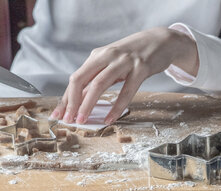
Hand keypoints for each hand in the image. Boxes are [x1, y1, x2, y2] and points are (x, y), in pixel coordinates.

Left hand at [51, 27, 198, 124]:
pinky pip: (126, 91)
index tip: (59, 115)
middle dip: (71, 102)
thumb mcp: (112, 63)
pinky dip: (116, 107)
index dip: (65, 98)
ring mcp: (123, 62)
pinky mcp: (140, 68)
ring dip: (88, 105)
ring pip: (99, 84)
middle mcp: (107, 56)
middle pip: (80, 79)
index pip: (75, 79)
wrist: (161, 40)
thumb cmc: (134, 55)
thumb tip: (82, 100)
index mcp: (97, 56)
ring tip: (82, 120)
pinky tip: (110, 118)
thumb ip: (98, 78)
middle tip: (68, 120)